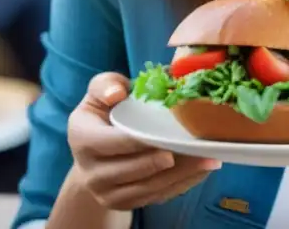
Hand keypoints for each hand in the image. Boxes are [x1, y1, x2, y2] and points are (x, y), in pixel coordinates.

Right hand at [67, 72, 221, 210]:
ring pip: (146, 187)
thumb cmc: (103, 111)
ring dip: (179, 175)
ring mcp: (106, 192)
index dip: (137, 140)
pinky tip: (201, 171)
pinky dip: (180, 185)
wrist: (94, 150)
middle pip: (130, 170)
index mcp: (81, 138)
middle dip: (163, 160)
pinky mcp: (123, 203)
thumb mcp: (100, 91)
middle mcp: (90, 172)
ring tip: (207, 160)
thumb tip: (117, 93)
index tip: (166, 134)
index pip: (110, 142)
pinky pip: (154, 197)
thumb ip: (106, 85)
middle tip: (194, 149)